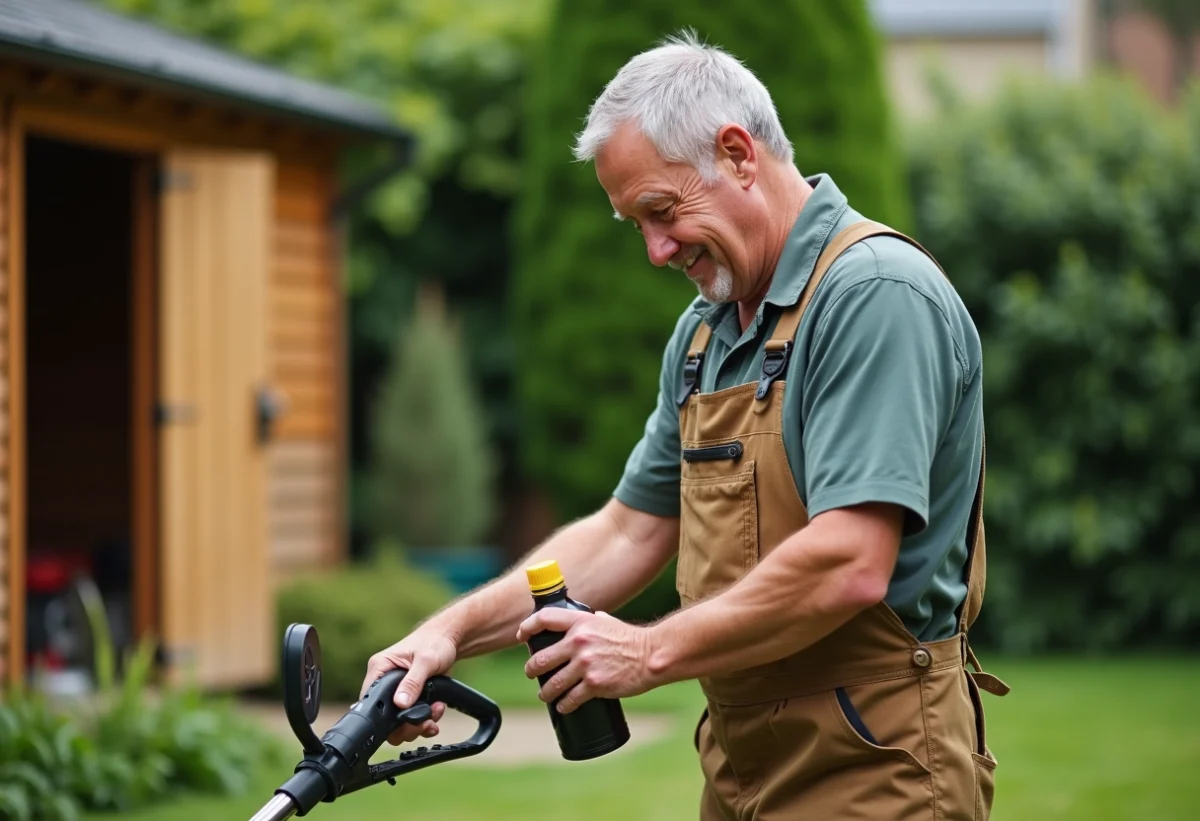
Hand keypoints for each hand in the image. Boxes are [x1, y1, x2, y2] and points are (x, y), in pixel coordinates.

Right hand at [362, 630, 456, 744]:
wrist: (449, 639)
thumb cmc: (435, 641)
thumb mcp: (425, 660)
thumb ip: (413, 682)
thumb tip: (400, 703)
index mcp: (380, 668)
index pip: (370, 698)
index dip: (382, 716)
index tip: (403, 720)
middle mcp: (385, 681)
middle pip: (385, 718)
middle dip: (406, 725)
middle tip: (425, 722)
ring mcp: (397, 692)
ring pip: (399, 723)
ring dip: (419, 724)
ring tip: (435, 712)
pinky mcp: (410, 698)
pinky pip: (412, 718)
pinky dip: (426, 720)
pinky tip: (437, 711)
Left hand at [516, 609, 657, 713]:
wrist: (652, 656)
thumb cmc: (632, 639)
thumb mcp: (609, 622)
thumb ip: (596, 621)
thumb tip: (592, 618)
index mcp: (580, 622)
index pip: (544, 619)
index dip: (528, 627)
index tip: (522, 636)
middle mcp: (579, 642)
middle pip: (541, 658)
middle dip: (532, 669)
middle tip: (531, 674)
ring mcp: (586, 664)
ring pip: (552, 683)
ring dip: (545, 692)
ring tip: (545, 695)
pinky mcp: (594, 684)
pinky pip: (570, 699)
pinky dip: (564, 705)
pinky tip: (563, 707)